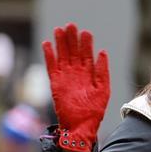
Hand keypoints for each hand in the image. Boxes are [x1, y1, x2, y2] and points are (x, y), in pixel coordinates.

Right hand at [42, 23, 109, 151]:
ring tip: (59, 30)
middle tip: (71, 25)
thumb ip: (102, 70)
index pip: (86, 54)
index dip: (86, 43)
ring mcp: (65, 77)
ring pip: (62, 56)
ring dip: (60, 43)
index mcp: (89, 73)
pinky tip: (47, 44)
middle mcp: (76, 73)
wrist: (81, 126)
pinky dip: (49, 56)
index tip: (85, 32)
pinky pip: (51, 66)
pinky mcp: (55, 83)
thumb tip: (102, 52)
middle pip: (73, 51)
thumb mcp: (103, 89)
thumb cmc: (94, 110)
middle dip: (72, 39)